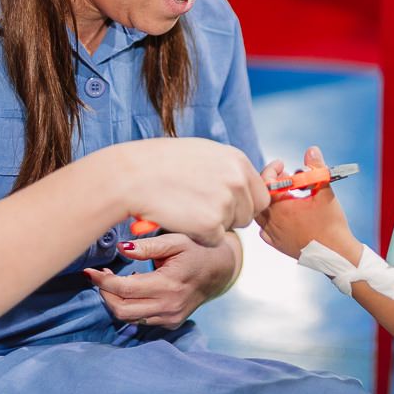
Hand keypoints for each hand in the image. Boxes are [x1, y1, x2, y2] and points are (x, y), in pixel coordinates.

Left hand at [84, 233, 237, 327]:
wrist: (218, 271)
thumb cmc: (195, 250)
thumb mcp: (175, 240)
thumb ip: (148, 246)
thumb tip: (121, 249)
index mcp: (169, 284)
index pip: (125, 289)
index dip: (103, 281)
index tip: (89, 271)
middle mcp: (169, 306)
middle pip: (121, 310)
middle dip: (104, 294)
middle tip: (100, 276)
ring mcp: (170, 318)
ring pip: (128, 318)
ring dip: (114, 301)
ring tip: (113, 282)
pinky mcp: (170, 323)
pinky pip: (140, 320)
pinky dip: (129, 307)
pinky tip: (131, 291)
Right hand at [105, 138, 269, 247]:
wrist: (132, 176)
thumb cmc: (159, 163)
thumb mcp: (202, 154)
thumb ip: (226, 169)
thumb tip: (242, 184)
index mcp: (237, 159)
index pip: (261, 194)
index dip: (243, 204)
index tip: (225, 205)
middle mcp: (237, 179)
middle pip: (249, 214)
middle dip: (230, 217)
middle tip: (200, 208)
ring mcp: (226, 202)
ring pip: (231, 227)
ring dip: (212, 225)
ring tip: (185, 207)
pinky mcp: (212, 224)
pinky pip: (214, 240)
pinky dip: (198, 236)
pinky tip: (180, 217)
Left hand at [257, 146, 359, 260]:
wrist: (337, 254)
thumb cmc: (332, 224)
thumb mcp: (325, 191)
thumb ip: (316, 168)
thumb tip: (311, 149)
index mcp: (281, 208)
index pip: (265, 182)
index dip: (272, 169)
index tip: (282, 164)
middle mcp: (272, 223)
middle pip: (261, 196)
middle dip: (272, 183)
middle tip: (287, 177)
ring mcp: (273, 236)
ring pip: (261, 213)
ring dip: (271, 200)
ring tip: (286, 194)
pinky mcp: (278, 245)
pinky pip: (264, 230)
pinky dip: (270, 219)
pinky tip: (283, 215)